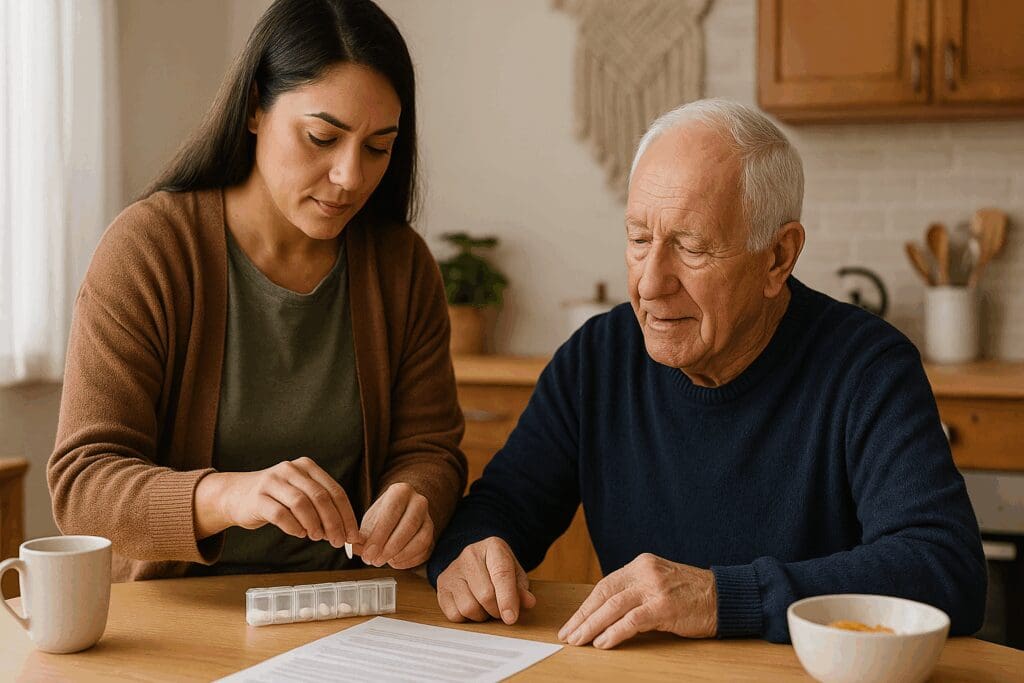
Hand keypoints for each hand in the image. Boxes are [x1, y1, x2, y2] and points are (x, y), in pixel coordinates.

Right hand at [196, 457, 360, 547]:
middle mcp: (291, 469)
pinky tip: (299, 533)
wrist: (236, 495)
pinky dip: (294, 527)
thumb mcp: (301, 494)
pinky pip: (280, 514)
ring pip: (302, 504)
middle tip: (338, 541)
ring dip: (314, 524)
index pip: (335, 491)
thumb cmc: (276, 498)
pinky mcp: (258, 497)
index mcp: (308, 467)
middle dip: (333, 522)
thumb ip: (321, 508)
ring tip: (317, 537)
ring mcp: (273, 481)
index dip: (347, 515)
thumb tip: (346, 533)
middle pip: (321, 497)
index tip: (353, 536)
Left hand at [354, 483, 434, 568]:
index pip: (392, 512)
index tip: (368, 552)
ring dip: (400, 554)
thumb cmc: (384, 516)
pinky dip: (409, 559)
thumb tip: (355, 547)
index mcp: (401, 491)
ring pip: (421, 539)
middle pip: (408, 526)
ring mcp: (428, 518)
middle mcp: (418, 501)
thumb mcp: (370, 520)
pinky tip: (394, 561)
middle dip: (390, 547)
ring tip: (384, 561)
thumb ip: (363, 534)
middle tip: (374, 560)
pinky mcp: (432, 534)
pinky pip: (425, 549)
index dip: (380, 535)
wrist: (401, 512)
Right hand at [436, 536, 536, 624]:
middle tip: (501, 611)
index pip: (501, 574)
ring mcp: (453, 569)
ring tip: (486, 607)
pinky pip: (454, 614)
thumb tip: (528, 602)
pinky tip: (472, 606)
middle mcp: (470, 554)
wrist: (475, 561)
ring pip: (468, 607)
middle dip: (496, 611)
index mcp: (493, 547)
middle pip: (485, 595)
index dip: (507, 599)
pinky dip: (466, 618)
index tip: (511, 618)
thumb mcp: (515, 574)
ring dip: (481, 616)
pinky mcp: (441, 584)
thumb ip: (522, 589)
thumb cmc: (498, 569)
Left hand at [557, 553, 716, 648]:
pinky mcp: (665, 606)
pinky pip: (632, 620)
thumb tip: (605, 613)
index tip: (573, 622)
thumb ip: (635, 592)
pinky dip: (615, 632)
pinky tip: (603, 643)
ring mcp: (655, 588)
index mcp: (640, 564)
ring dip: (592, 626)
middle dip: (583, 617)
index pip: (605, 585)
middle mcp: (645, 572)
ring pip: (613, 606)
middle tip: (568, 634)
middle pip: (604, 594)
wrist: (725, 597)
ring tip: (579, 641)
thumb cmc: (692, 595)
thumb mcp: (659, 584)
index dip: (586, 606)